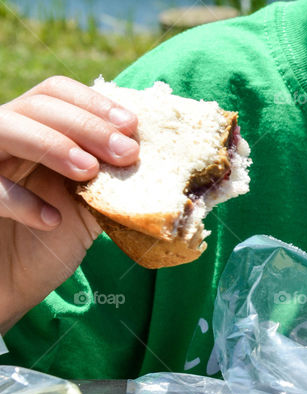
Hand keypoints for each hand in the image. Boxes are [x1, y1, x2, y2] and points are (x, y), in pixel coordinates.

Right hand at [0, 76, 138, 332]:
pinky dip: (19, 199)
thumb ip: (120, 185)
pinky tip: (51, 220)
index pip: (57, 92)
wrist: (7, 284)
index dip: (95, 104)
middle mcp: (5, 138)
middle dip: (87, 125)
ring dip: (52, 144)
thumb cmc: (49, 244)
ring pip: (3, 127)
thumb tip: (185, 178)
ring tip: (88, 171)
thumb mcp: (92, 210)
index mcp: (35, 131)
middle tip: (126, 153)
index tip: (133, 126)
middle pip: (38, 105)